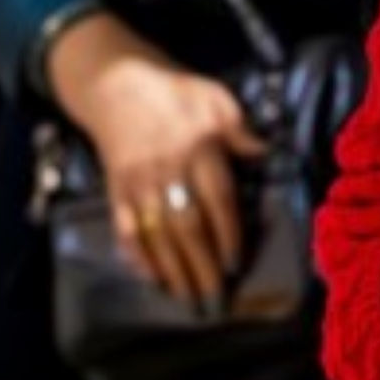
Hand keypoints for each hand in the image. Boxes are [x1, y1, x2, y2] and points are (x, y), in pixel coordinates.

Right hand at [47, 10, 261, 309]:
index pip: (217, 200)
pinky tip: (151, 277)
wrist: (113, 79)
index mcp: (198, 148)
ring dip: (173, 270)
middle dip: (202, 266)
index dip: (227, 235)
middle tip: (215, 299)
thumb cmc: (172, 90)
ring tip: (189, 299)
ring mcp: (138, 182)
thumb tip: (265, 153)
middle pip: (187, 226)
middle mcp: (168, 170)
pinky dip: (136, 255)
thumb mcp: (213, 96)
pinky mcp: (115, 188)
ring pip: (157, 234)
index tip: (234, 264)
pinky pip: (124, 227)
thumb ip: (239, 128)